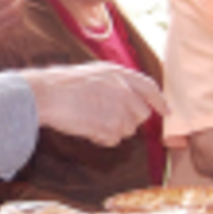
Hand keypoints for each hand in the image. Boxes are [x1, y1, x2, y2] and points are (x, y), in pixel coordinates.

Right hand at [22, 62, 167, 146]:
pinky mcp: (111, 126)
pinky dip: (101, 138)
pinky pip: (114, 140)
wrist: (46, 94)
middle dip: (128, 120)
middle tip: (106, 119)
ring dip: (111, 130)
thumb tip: (127, 99)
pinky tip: (86, 128)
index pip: (150, 87)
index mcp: (119, 73)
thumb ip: (114, 83)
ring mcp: (119, 109)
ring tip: (89, 120)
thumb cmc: (62, 84)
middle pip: (141, 114)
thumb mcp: (93, 73)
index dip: (159, 101)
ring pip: (128, 130)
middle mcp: (124, 90)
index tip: (166, 111)